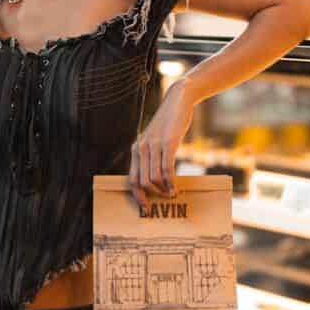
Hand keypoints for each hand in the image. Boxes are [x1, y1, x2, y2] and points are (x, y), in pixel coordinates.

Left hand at [128, 79, 195, 212]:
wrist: (177, 102)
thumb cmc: (168, 124)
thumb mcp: (156, 140)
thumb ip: (152, 156)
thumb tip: (156, 180)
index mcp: (136, 150)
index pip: (132, 179)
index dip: (138, 196)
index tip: (146, 208)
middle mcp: (142, 148)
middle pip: (142, 182)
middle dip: (153, 195)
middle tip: (164, 200)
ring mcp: (154, 146)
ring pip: (154, 178)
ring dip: (163, 190)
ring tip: (172, 194)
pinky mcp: (168, 143)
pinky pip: (167, 169)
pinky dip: (171, 182)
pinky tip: (176, 188)